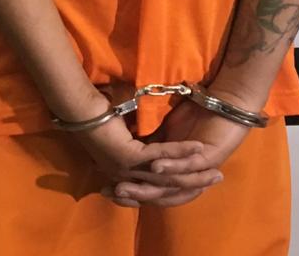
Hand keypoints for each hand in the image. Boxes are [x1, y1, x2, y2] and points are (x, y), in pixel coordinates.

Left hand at [71, 113, 222, 208]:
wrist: (81, 110)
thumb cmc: (102, 117)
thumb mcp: (127, 135)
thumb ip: (144, 142)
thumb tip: (161, 138)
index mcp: (124, 176)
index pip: (159, 187)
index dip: (182, 185)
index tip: (203, 180)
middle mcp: (126, 178)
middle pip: (168, 187)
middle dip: (195, 182)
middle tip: (216, 178)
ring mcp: (127, 170)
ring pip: (168, 174)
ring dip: (194, 170)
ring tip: (215, 167)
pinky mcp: (130, 157)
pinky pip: (162, 155)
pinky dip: (181, 150)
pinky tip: (199, 147)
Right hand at [106, 95, 252, 205]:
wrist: (228, 105)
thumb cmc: (195, 114)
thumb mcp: (164, 130)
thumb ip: (149, 141)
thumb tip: (126, 144)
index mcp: (174, 170)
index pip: (150, 185)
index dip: (129, 189)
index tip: (106, 188)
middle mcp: (186, 174)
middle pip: (157, 190)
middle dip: (133, 191)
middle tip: (109, 191)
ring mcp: (198, 169)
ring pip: (170, 181)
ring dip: (149, 185)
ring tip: (126, 186)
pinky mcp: (209, 158)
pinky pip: (186, 165)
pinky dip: (170, 164)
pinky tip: (156, 165)